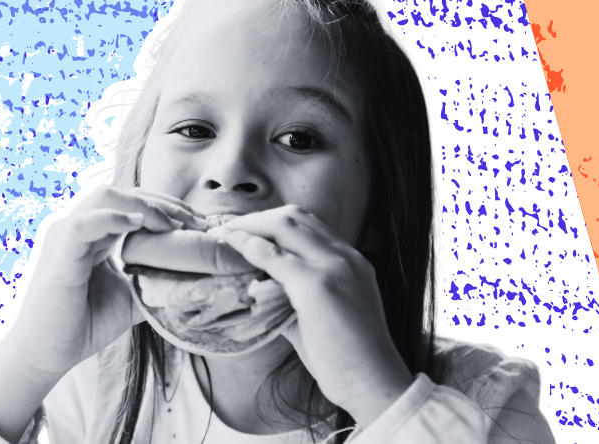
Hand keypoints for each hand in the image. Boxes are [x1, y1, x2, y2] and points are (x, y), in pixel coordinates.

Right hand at [9, 186, 210, 373]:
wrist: (46, 355)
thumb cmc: (83, 324)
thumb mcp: (130, 298)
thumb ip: (154, 281)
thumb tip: (195, 277)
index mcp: (94, 234)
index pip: (132, 203)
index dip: (166, 207)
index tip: (199, 224)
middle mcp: (78, 227)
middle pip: (123, 193)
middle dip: (163, 203)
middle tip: (195, 223)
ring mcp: (65, 237)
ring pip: (105, 197)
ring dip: (145, 206)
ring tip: (172, 226)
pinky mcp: (59, 255)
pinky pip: (83, 223)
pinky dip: (113, 218)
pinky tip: (138, 224)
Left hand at [210, 205, 413, 426]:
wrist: (373, 383)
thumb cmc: (346, 358)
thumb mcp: (322, 315)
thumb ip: (294, 297)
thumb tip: (258, 293)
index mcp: (351, 261)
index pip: (308, 225)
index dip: (273, 222)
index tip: (247, 231)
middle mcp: (345, 256)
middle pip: (295, 216)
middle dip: (258, 218)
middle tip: (230, 230)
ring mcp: (333, 266)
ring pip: (284, 225)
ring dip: (250, 226)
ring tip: (225, 235)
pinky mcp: (317, 284)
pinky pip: (274, 256)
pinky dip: (248, 247)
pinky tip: (231, 248)